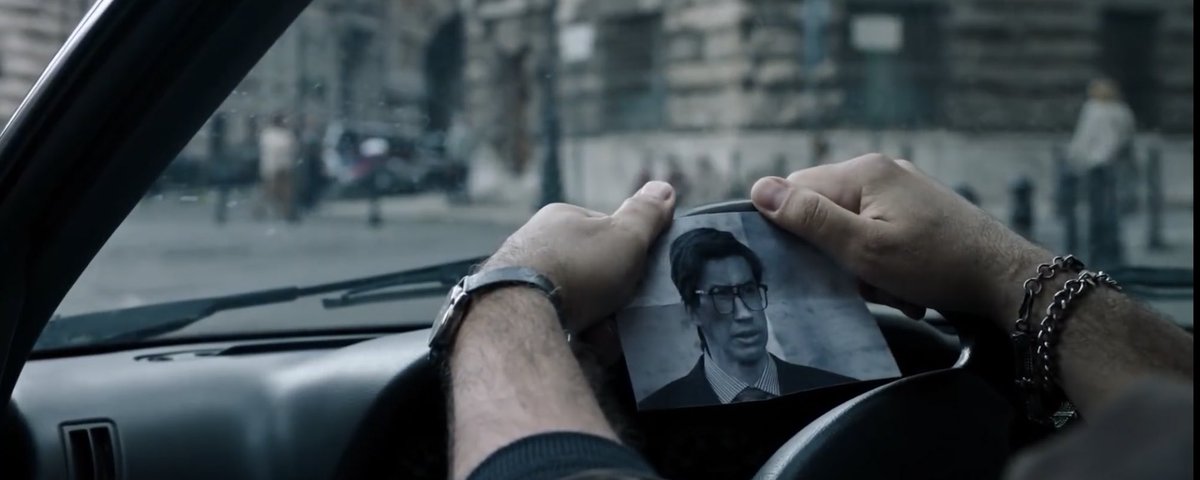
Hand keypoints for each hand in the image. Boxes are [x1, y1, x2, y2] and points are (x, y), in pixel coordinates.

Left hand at [485, 181, 675, 332]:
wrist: (521, 315)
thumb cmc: (578, 268)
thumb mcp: (625, 236)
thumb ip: (646, 214)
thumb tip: (663, 187)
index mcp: (560, 218)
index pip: (603, 231)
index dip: (625, 254)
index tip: (634, 276)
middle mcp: (535, 242)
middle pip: (589, 271)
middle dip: (607, 295)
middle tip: (619, 313)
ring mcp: (519, 277)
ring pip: (573, 300)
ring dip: (593, 320)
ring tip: (601, 337)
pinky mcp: (510, 310)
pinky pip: (553, 322)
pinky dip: (570, 334)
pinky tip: (579, 346)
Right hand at [750, 154, 1047, 327]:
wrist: (1006, 279)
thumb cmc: (936, 265)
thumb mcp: (864, 249)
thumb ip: (810, 219)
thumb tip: (759, 189)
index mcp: (863, 172)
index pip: (796, 189)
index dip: (797, 230)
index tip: (819, 262)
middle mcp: (881, 172)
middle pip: (824, 210)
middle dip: (835, 252)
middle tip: (864, 279)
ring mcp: (902, 190)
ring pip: (851, 229)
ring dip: (862, 265)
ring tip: (892, 286)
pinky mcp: (918, 211)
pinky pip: (879, 235)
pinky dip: (885, 263)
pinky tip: (907, 285)